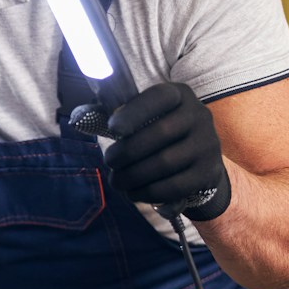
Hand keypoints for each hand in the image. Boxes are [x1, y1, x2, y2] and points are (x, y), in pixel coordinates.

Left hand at [100, 81, 230, 218]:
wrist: (199, 161)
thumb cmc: (160, 135)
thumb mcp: (146, 118)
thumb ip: (118, 115)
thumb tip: (80, 118)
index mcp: (179, 95)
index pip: (158, 97)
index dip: (134, 112)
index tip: (113, 129)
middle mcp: (199, 116)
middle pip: (159, 134)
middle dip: (126, 152)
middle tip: (109, 162)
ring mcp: (207, 145)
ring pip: (164, 163)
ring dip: (133, 176)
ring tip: (117, 181)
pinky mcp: (208, 173)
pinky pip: (173, 186)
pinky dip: (148, 192)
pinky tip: (134, 192)